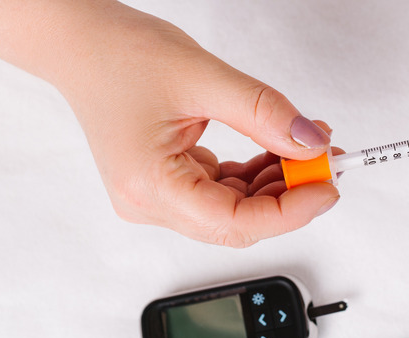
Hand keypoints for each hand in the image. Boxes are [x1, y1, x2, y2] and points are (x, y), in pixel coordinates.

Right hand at [53, 3, 339, 246]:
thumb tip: (310, 144)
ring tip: (307, 147)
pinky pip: (225, 192)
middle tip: (324, 163)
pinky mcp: (169, 183)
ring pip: (236, 209)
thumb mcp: (204, 78)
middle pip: (238, 222)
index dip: (290, 212)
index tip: (326, 187)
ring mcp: (158, 197)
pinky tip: (279, 150)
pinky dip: (257, 174)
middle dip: (289, 196)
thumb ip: (265, 115)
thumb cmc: (119, 55)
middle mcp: (149, 203)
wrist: (82, 43)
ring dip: (277, 183)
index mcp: (149, 188)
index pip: (235, 223)